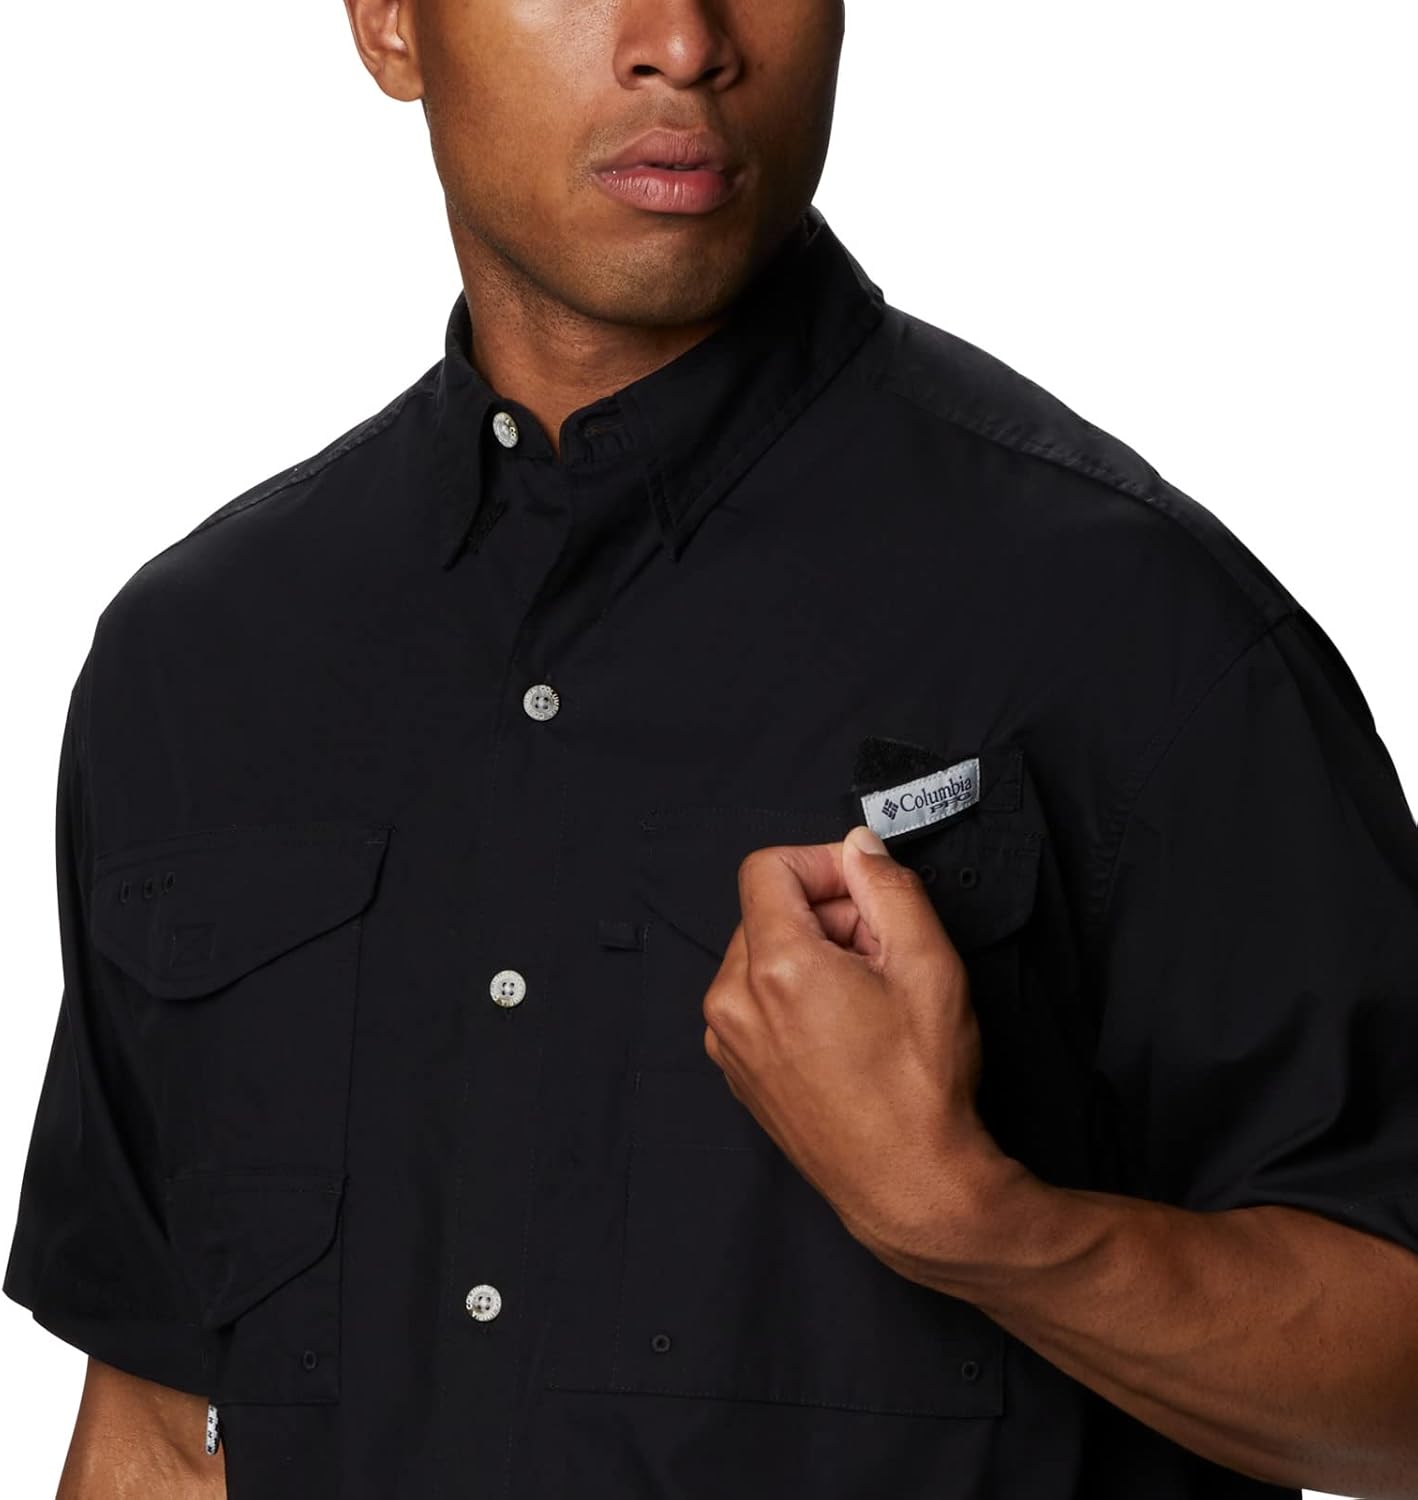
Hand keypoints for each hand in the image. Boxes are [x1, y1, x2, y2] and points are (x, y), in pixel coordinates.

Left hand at [702, 823, 1015, 1274]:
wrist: (909, 1187)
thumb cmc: (922, 1086)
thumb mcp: (928, 965)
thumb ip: (889, 887)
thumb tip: (859, 847)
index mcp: (774, 967)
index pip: (768, 867)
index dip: (823, 865)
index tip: (866, 891)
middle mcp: (733, 1001)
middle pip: (767, 912)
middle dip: (826, 913)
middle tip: (884, 950)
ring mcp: (728, 1042)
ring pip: (762, 955)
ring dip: (812, 954)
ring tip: (869, 995)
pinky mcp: (736, 1071)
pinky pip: (755, 1002)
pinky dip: (794, 994)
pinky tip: (844, 1028)